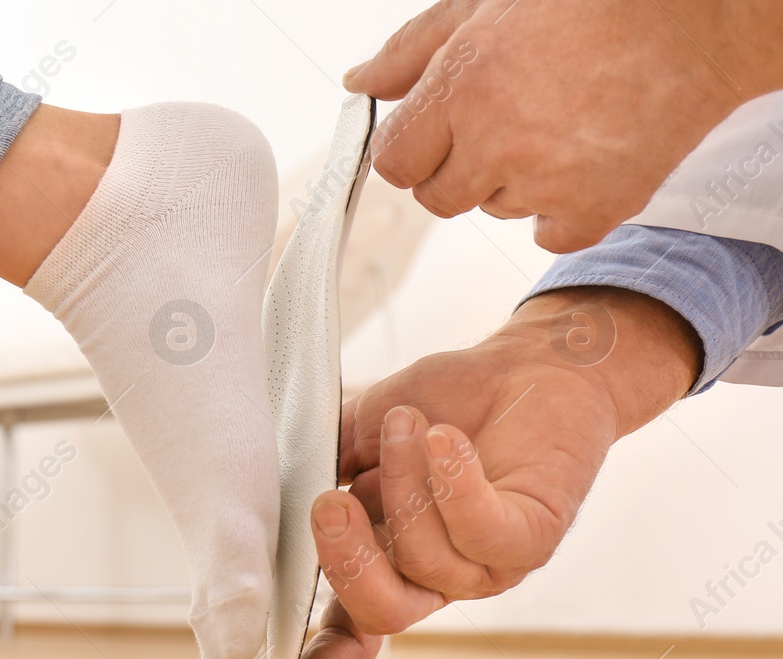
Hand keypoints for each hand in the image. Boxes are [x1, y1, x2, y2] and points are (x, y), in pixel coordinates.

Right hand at [266, 287, 700, 658]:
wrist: (526, 365)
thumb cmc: (438, 404)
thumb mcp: (353, 433)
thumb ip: (315, 466)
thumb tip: (275, 490)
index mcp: (380, 566)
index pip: (345, 641)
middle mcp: (431, 581)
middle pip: (381, 613)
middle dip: (346, 559)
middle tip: (330, 498)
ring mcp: (484, 568)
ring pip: (426, 559)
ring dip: (405, 479)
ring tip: (408, 421)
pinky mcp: (532, 539)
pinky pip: (483, 532)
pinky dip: (454, 481)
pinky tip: (444, 438)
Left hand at [346, 0, 778, 251]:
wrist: (700, 17)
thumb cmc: (592, 2)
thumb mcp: (485, 4)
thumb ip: (412, 51)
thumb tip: (359, 85)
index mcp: (462, 89)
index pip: (393, 162)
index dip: (413, 147)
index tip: (437, 131)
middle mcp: (497, 143)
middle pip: (436, 199)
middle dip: (457, 167)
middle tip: (504, 122)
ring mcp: (546, 184)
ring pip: (492, 211)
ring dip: (511, 181)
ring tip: (559, 123)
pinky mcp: (593, 211)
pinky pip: (547, 234)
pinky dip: (560, 208)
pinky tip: (583, 158)